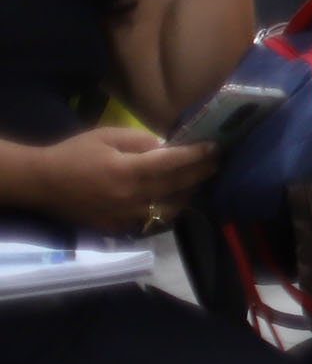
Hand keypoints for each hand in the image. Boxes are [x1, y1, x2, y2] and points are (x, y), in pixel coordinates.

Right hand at [31, 128, 215, 230]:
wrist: (42, 183)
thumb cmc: (75, 153)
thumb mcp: (108, 136)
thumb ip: (142, 142)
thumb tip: (169, 147)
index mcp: (127, 171)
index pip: (173, 163)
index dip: (197, 155)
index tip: (215, 147)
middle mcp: (130, 197)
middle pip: (177, 187)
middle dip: (201, 173)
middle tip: (217, 162)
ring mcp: (124, 216)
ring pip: (169, 209)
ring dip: (189, 194)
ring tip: (200, 181)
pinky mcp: (116, 227)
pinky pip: (151, 221)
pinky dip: (168, 210)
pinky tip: (176, 200)